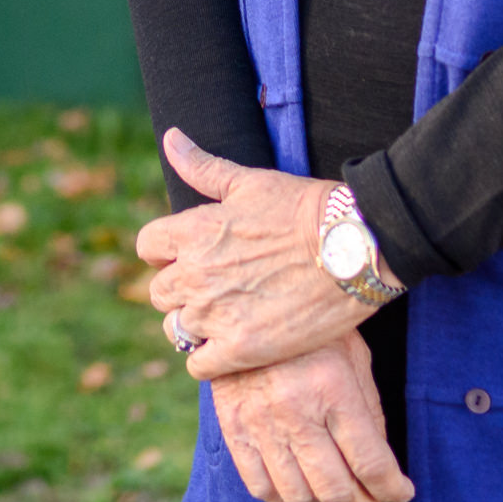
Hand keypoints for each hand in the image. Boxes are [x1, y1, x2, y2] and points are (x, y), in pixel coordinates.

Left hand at [134, 128, 385, 381]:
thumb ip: (202, 166)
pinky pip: (198, 364)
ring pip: (175, 330)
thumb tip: (171, 137)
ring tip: (223, 320)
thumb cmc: (305, 208)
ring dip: (193, 326)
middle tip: (214, 290)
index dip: (166, 252)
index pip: (147, 247)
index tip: (190, 256)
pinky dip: (208, 359)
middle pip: (158, 292)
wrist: (355, 246)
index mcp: (192, 231)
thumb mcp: (249, 181)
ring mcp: (216, 315)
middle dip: (180, 290)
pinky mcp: (241, 349)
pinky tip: (231, 348)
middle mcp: (195, 275)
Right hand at [207, 331, 414, 501]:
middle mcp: (295, 410)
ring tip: (337, 493)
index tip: (401, 492)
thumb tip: (380, 467)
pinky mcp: (233, 428)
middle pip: (335, 488)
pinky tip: (300, 488)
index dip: (392, 488)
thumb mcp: (355, 358)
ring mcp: (259, 422)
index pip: (370, 461)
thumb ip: (368, 412)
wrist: (247, 304)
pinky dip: (286, 499)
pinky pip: (260, 487)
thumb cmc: (313, 331)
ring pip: (298, 495)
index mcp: (332, 387)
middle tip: (372, 501)